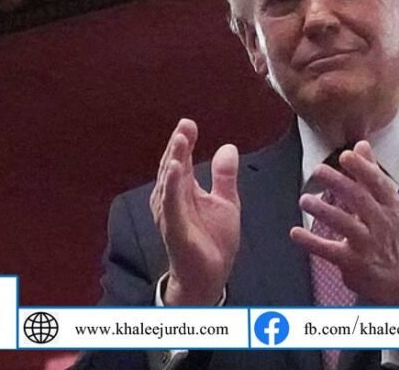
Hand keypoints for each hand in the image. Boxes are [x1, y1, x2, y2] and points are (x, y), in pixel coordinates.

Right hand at [150, 119, 240, 305]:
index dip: (185, 142)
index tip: (189, 123)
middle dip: (178, 146)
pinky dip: (172, 186)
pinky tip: (176, 169)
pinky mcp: (174, 229)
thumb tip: (228, 147)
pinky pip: (172, 205)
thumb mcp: (225, 202)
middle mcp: (172, 200)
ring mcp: (171, 214)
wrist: (210, 276)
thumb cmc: (212, 240)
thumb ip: (224, 176)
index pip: (183, 161)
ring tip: (180, 140)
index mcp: (184, 191)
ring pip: (169, 183)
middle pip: (173, 167)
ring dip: (174, 160)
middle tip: (184, 126)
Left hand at [290, 141, 398, 304]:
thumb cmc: (386, 232)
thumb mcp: (386, 203)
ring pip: (345, 224)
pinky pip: (329, 251)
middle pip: (361, 200)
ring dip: (324, 210)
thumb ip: (371, 173)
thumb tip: (362, 145)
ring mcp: (367, 244)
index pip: (379, 184)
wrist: (397, 276)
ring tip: (304, 199)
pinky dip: (311, 242)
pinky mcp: (352, 262)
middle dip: (340, 183)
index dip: (363, 169)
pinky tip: (295, 232)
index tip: (346, 155)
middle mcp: (381, 223)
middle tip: (319, 170)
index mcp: (390, 205)